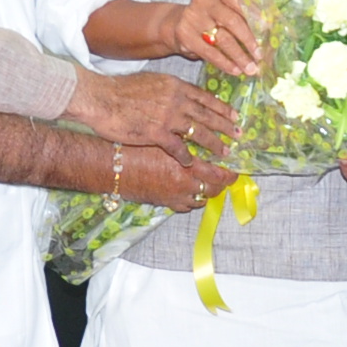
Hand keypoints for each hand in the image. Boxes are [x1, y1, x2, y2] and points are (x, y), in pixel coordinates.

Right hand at [64, 65, 239, 160]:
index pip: (205, 97)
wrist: (101, 98)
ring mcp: (167, 117)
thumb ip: (168, 89)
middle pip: (208, 115)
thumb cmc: (121, 90)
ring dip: (213, 144)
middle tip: (238, 135)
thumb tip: (179, 92)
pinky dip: (186, 156)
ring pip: (199, 132)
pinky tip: (191, 162)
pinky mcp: (156, 133)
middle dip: (225, 127)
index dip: (222, 108)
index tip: (234, 115)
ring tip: (224, 152)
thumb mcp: (151, 81)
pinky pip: (177, 148)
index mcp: (175, 86)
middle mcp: (176, 100)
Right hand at [115, 147, 236, 210]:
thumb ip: (186, 145)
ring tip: (210, 182)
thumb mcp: (164, 141)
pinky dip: (193, 199)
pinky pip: (186, 206)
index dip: (230, 172)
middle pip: (214, 189)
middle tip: (226, 175)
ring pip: (201, 199)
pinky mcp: (165, 203)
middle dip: (222, 183)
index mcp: (185, 167)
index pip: (218, 174)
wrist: (112, 167)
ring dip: (208, 191)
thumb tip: (204, 143)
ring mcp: (174, 197)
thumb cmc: (135, 149)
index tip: (234, 168)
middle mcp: (183, 185)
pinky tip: (192, 191)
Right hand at [163, 0, 262, 75]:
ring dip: (240, 56)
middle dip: (249, 40)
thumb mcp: (224, 7)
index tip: (268, 31)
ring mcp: (192, 16)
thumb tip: (269, 29)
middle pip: (232, 21)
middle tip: (260, 56)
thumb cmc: (209, 16)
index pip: (240, 0)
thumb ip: (243, 12)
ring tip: (251, 68)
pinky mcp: (185, 34)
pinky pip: (210, 52)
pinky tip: (235, 70)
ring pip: (223, 39)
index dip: (256, 16)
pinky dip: (225, 63)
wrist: (176, 24)